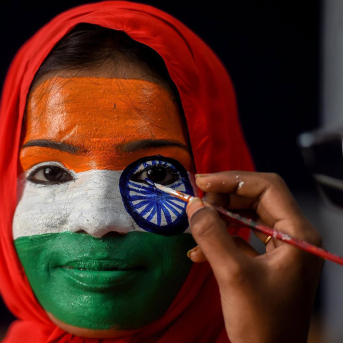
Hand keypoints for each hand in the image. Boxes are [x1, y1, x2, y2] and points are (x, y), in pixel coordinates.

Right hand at [186, 171, 323, 342]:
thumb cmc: (261, 324)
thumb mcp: (233, 276)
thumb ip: (211, 235)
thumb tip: (193, 205)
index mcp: (297, 233)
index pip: (267, 187)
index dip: (233, 180)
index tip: (202, 183)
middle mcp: (292, 234)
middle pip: (256, 198)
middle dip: (224, 197)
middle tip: (197, 203)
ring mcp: (280, 247)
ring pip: (247, 215)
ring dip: (220, 216)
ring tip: (197, 224)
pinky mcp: (266, 259)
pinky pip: (242, 236)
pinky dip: (221, 237)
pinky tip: (199, 252)